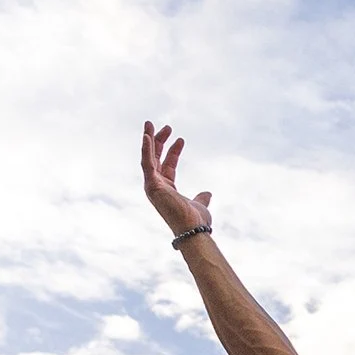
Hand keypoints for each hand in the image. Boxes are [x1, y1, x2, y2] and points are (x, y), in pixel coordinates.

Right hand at [139, 121, 213, 236]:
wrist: (193, 230)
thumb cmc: (195, 221)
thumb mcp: (200, 204)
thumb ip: (202, 198)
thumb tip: (208, 193)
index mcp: (166, 188)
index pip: (168, 164)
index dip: (173, 151)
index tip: (181, 139)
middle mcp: (156, 186)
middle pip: (155, 158)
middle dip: (158, 141)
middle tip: (164, 126)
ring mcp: (152, 185)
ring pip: (148, 157)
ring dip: (149, 140)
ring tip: (150, 124)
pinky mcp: (151, 185)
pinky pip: (146, 164)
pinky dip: (146, 150)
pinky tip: (147, 136)